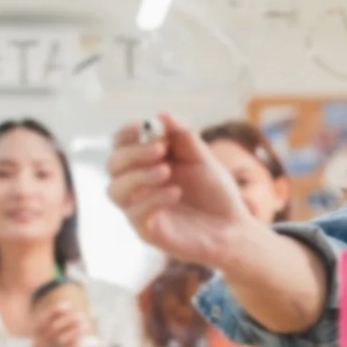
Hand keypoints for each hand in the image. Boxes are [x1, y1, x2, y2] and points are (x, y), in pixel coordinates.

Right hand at [29, 303, 91, 346]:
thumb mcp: (41, 339)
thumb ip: (52, 326)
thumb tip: (72, 312)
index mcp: (37, 335)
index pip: (44, 320)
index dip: (55, 311)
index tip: (67, 305)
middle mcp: (41, 342)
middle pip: (54, 328)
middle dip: (69, 321)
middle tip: (82, 315)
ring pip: (61, 340)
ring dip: (74, 332)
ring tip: (85, 326)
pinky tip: (80, 342)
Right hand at [106, 114, 253, 269]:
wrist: (233, 228)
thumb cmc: (216, 192)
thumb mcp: (202, 157)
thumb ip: (183, 136)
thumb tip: (161, 115)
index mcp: (147, 163)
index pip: (121, 144)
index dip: (127, 133)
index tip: (143, 126)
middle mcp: (137, 185)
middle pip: (113, 164)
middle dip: (134, 153)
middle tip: (160, 149)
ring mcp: (139, 208)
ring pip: (114, 191)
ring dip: (138, 176)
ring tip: (166, 171)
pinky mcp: (147, 231)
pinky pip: (135, 214)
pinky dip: (153, 199)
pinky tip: (175, 193)